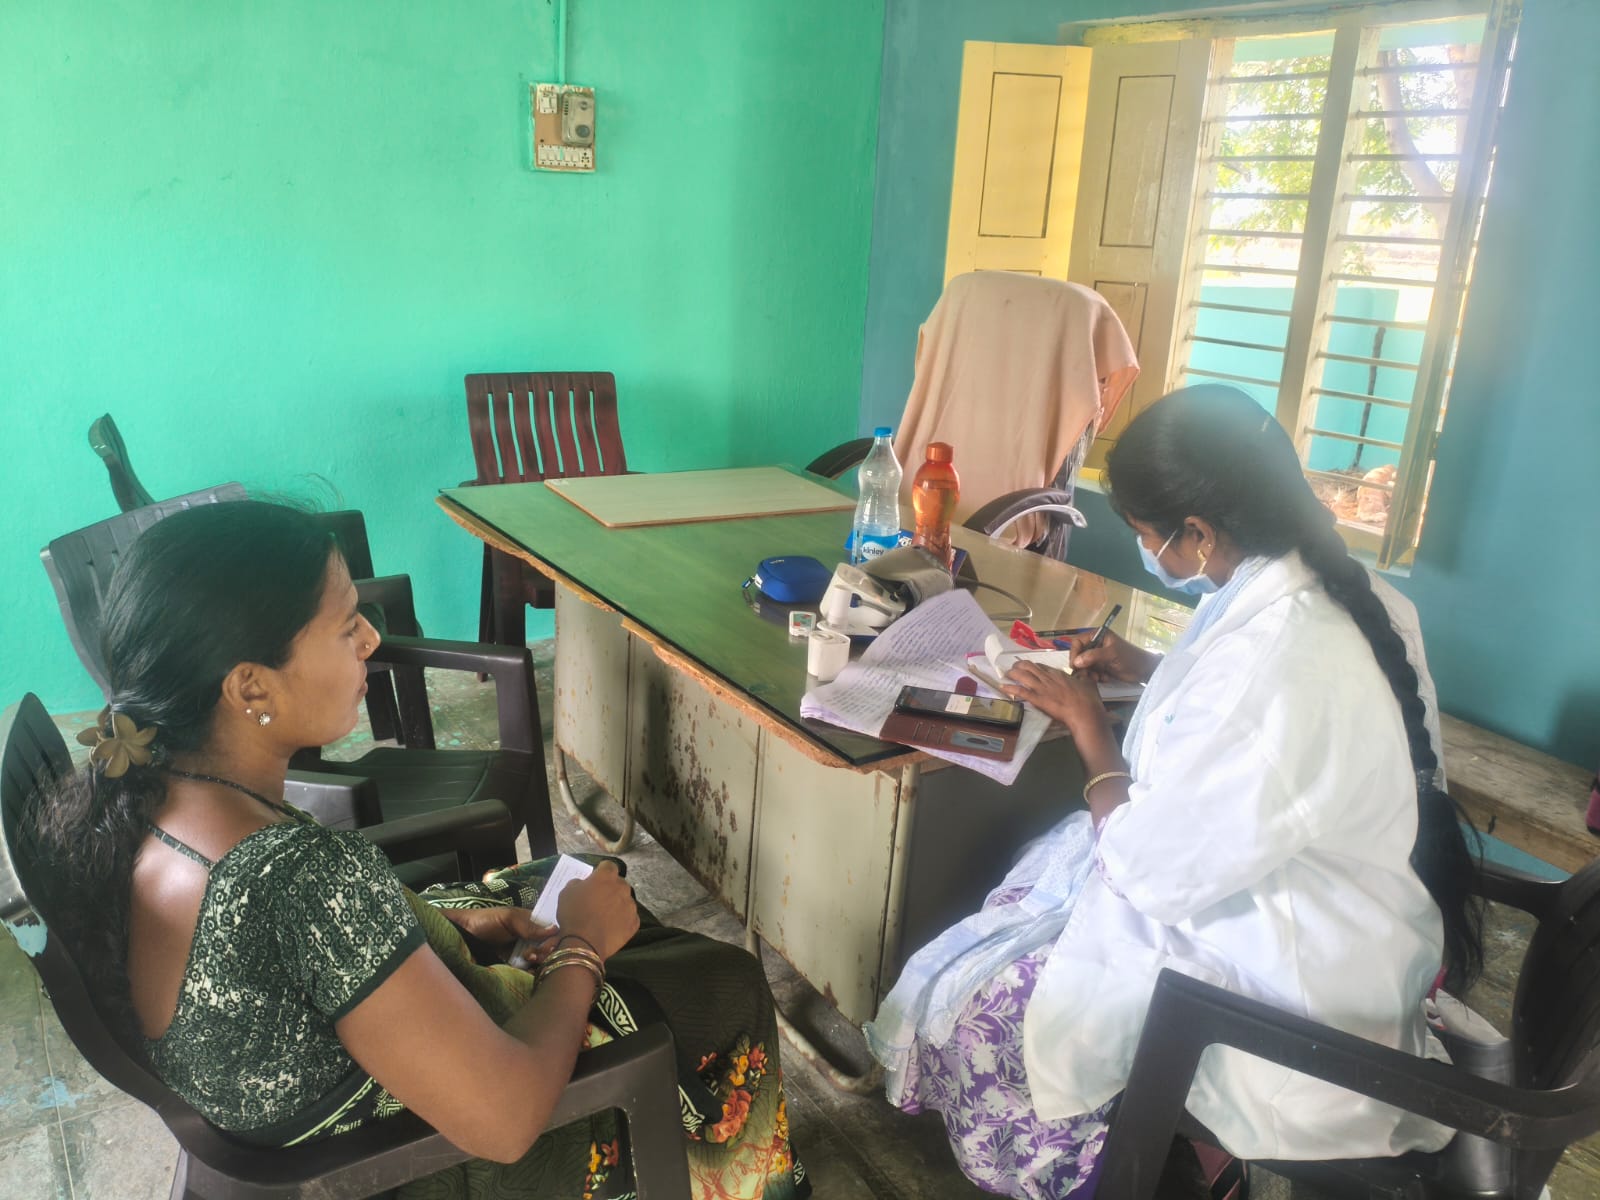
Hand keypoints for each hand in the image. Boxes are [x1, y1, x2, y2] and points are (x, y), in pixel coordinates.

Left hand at [440, 907, 557, 967]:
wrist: (462, 937)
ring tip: (528, 960)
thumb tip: (555, 930)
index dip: (554, 938)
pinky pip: (531, 972)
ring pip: (544, 960)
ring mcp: (525, 953)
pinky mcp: (516, 967)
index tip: (545, 945)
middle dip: (547, 951)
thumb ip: (530, 925)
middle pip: (552, 947)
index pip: (554, 930)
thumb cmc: (485, 921)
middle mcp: (532, 938)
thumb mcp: (508, 918)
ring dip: (541, 962)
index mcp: (533, 922)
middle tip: (532, 955)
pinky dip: (533, 973)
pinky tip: (528, 972)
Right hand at [554, 861, 638, 959]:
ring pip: (625, 900)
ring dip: (617, 904)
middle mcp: (622, 888)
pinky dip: (622, 920)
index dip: (602, 871)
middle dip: (611, 888)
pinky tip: (612, 927)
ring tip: (605, 916)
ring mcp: (631, 906)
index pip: (608, 866)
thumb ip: (577, 883)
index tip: (595, 879)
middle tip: (599, 900)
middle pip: (619, 883)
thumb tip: (583, 884)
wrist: (584, 943)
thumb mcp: (566, 892)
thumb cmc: (573, 914)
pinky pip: (629, 917)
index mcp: (606, 877)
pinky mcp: (634, 923)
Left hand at [1002, 661, 1107, 741]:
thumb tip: (1086, 673)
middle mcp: (1048, 678)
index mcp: (1059, 674)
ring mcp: (1042, 688)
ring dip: (1012, 674)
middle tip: (1013, 668)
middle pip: (1029, 667)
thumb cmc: (1088, 700)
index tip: (1029, 667)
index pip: (1042, 666)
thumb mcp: (1089, 683)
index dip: (1033, 666)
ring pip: (1022, 676)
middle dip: (1019, 666)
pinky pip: (1021, 691)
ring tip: (1006, 674)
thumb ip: (1085, 677)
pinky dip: (1010, 688)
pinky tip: (1002, 687)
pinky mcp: (1038, 699)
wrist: (1084, 713)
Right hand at [1060, 628, 1158, 684]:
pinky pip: (1091, 671)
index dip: (1074, 653)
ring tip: (1097, 678)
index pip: (1078, 642)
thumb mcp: (1111, 654)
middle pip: (1079, 655)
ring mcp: (1099, 656)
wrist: (1144, 670)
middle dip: (1082, 666)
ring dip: (1089, 673)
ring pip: (1084, 665)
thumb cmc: (1130, 658)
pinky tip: (1104, 678)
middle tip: (1087, 675)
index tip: (1075, 665)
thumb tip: (1076, 662)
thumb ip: (1093, 656)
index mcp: (1098, 635)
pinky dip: (1095, 676)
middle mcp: (1096, 644)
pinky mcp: (1102, 666)